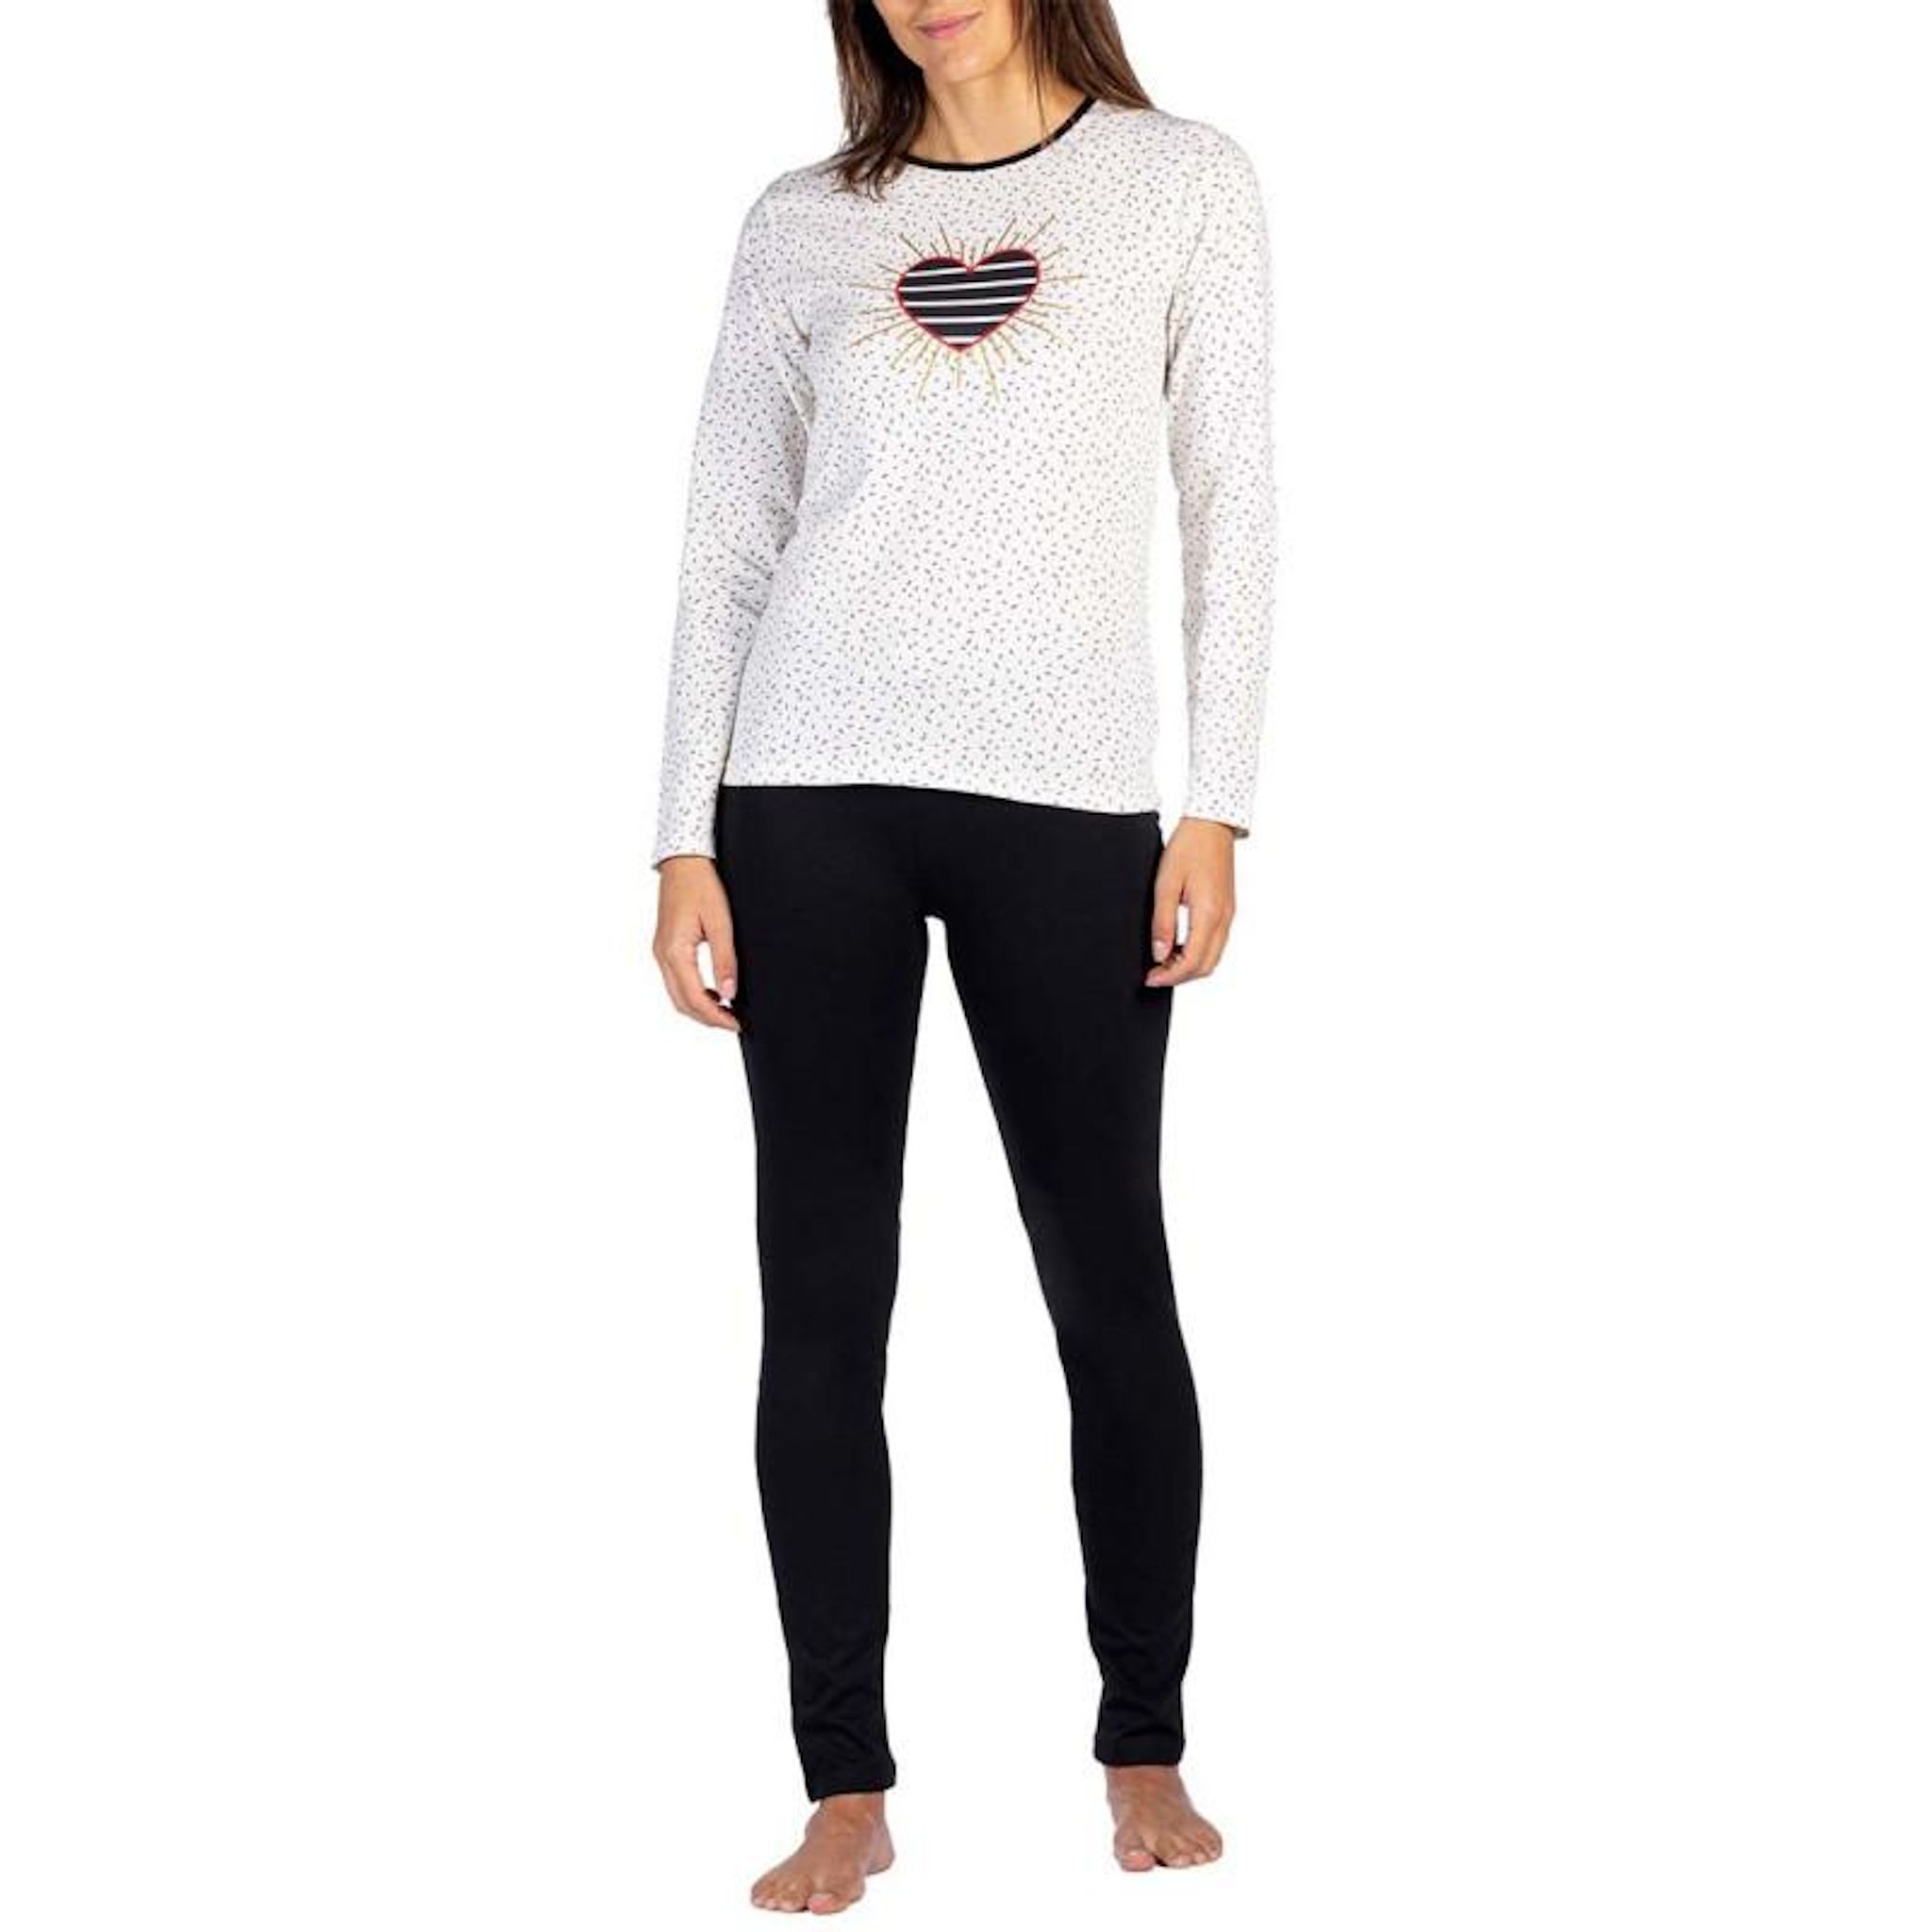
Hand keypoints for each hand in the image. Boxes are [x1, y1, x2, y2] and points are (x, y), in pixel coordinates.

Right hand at [653, 855, 741, 1031]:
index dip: (716, 1016)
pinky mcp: (664, 947)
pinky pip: (675, 980)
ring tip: (725, 1010)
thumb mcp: (720, 923)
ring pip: (676, 994)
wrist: (684, 862)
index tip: (736, 1023)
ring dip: (699, 1007)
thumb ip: (725, 960)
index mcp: (674, 951)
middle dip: (707, 1018)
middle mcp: (662, 955)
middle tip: (733, 1022)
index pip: (694, 999)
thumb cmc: (702, 885)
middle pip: (681, 1002)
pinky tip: (712, 991)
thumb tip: (729, 992)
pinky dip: (692, 993)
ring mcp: (660, 952)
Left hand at [1146, 817, 1237, 986]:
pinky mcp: (1227, 909)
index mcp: (1209, 913)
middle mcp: (1224, 918)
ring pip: (1213, 956)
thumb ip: (1163, 922)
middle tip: (1154, 974)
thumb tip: (1159, 954)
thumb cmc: (1187, 848)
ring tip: (1163, 962)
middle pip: (1206, 965)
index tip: (1151, 978)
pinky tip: (1178, 947)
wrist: (1211, 825)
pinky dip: (1197, 952)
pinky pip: (1216, 942)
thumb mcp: (1165, 884)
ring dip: (1189, 966)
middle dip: (1180, 976)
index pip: (1193, 961)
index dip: (1170, 976)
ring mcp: (1228, 914)